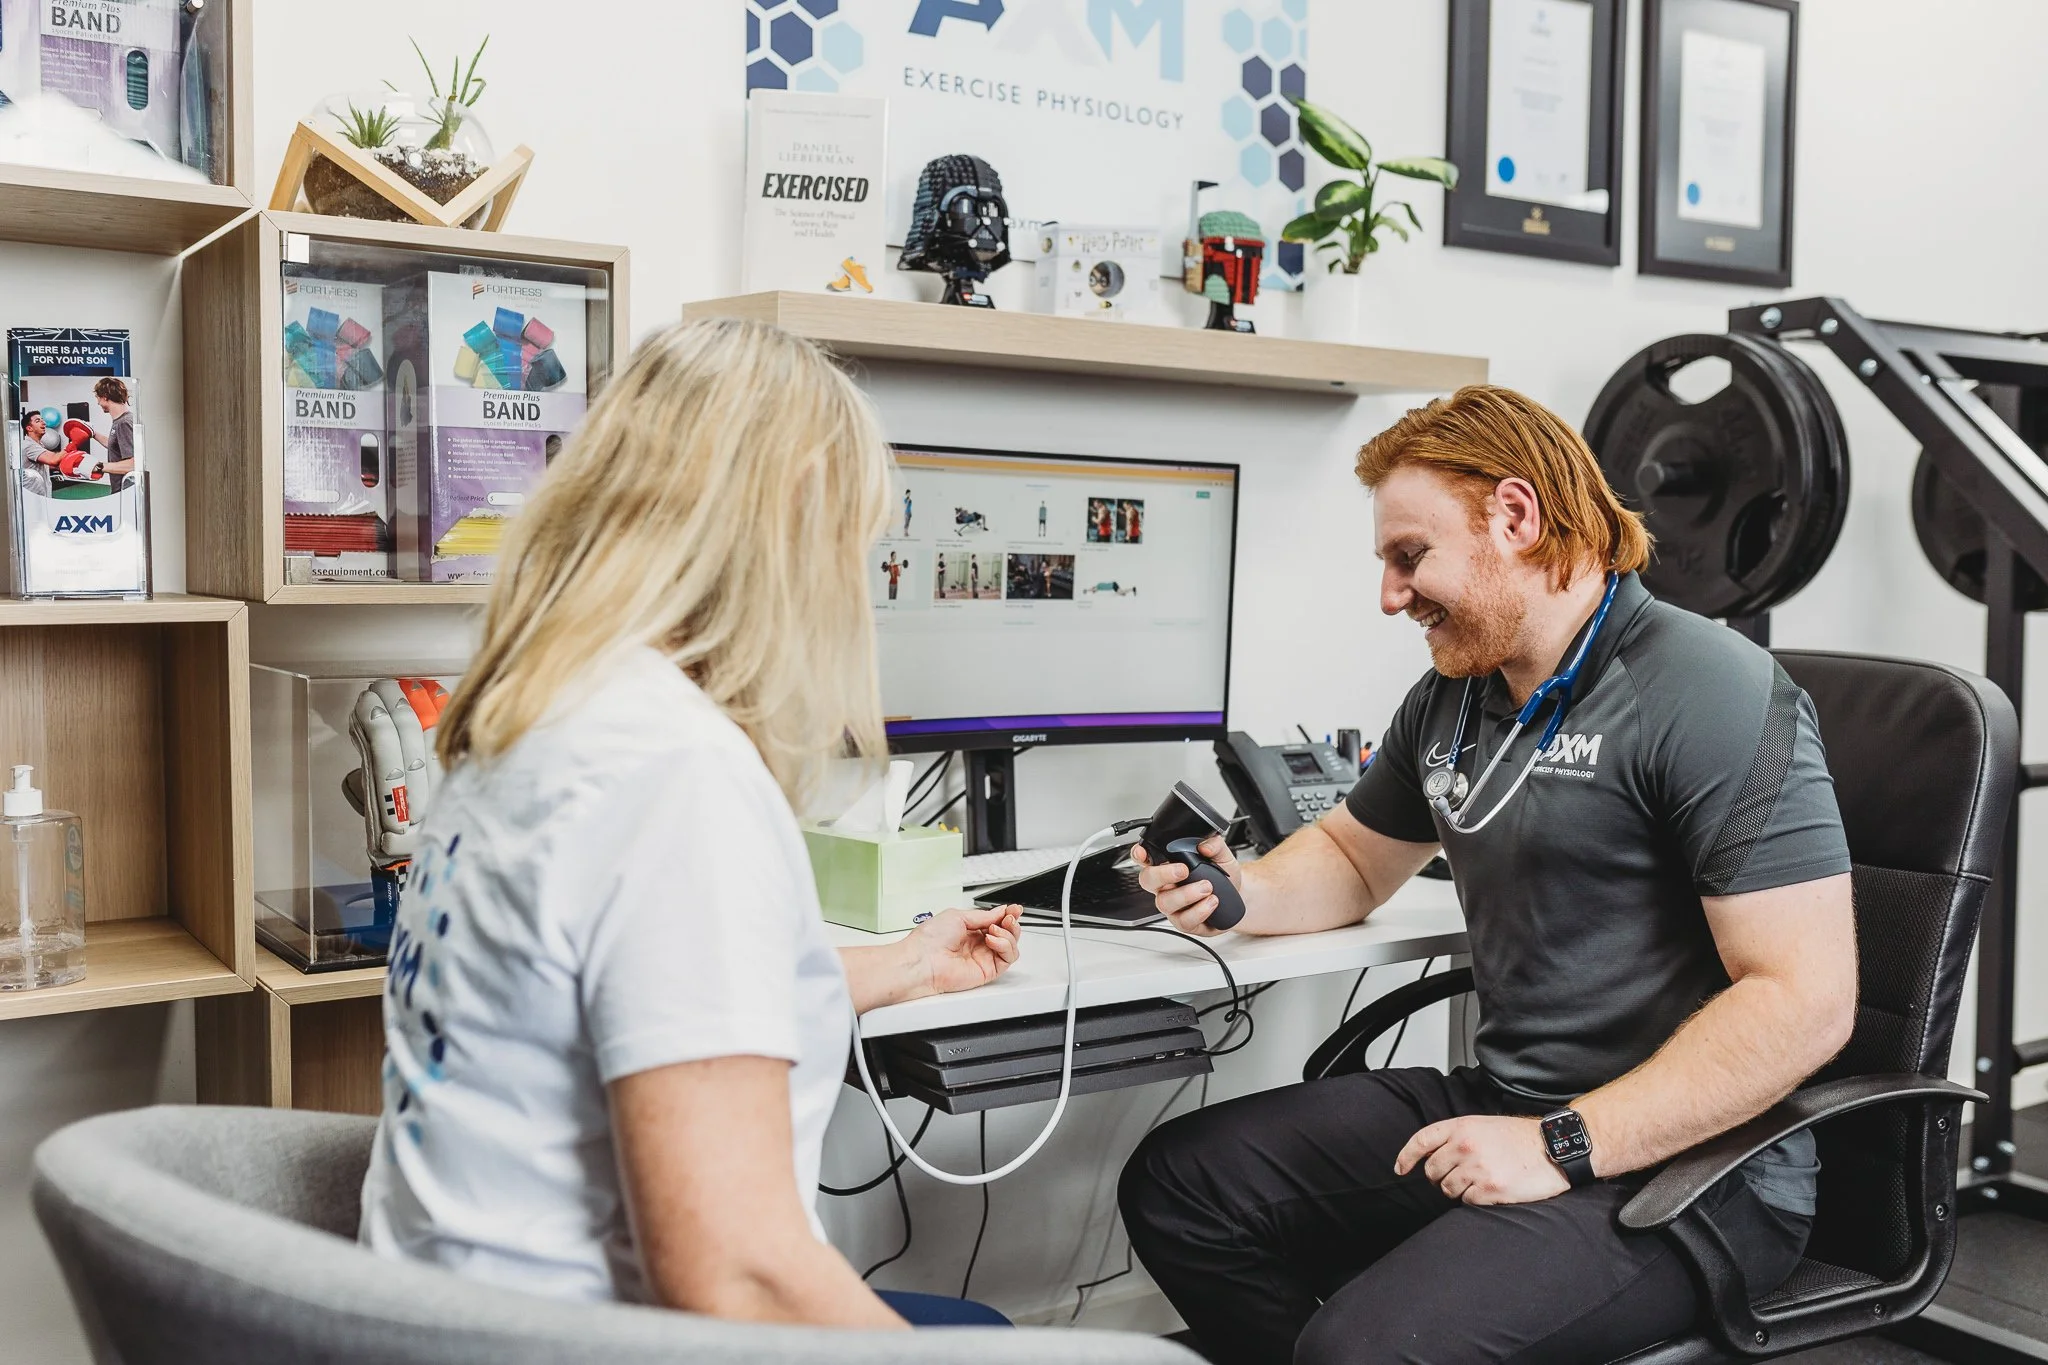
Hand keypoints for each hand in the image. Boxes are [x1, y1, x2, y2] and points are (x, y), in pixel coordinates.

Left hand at [904, 904, 1021, 996]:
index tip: (1014, 908)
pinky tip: (992, 939)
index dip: (1007, 915)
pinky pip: (1008, 958)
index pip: (996, 922)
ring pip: (1011, 946)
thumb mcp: (958, 916)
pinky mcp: (988, 971)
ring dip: (1009, 934)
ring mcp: (983, 958)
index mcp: (969, 930)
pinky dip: (1005, 945)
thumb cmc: (930, 939)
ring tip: (994, 929)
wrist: (922, 960)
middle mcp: (978, 944)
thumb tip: (1000, 911)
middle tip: (1009, 917)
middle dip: (1011, 923)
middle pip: (1007, 934)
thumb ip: (983, 916)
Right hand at [1131, 836, 1243, 936]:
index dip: (1139, 855)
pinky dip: (1199, 910)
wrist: (1237, 899)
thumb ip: (1215, 845)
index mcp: (1169, 866)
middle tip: (1183, 870)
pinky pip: (1184, 920)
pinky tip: (1211, 902)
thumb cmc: (1222, 878)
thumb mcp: (1223, 856)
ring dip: (1187, 894)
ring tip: (1207, 887)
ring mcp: (1173, 906)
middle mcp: (1166, 886)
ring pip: (1165, 902)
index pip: (1147, 858)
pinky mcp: (1184, 923)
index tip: (1143, 852)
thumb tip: (1205, 845)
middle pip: (1147, 880)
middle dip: (1162, 874)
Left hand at [1395, 1115, 1567, 1205]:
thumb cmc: (1519, 1138)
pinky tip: (1490, 1190)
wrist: (1553, 1148)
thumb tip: (1431, 1155)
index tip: (1401, 1169)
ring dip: (1458, 1190)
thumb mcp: (1483, 1126)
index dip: (1407, 1156)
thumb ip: (1456, 1137)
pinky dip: (1474, 1200)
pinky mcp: (1491, 1189)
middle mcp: (1465, 1145)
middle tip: (1457, 1177)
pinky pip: (1467, 1201)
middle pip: (1432, 1171)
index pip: (1422, 1141)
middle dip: (1439, 1178)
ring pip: (1447, 1189)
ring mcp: (1477, 1168)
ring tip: (1478, 1182)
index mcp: (1461, 1127)